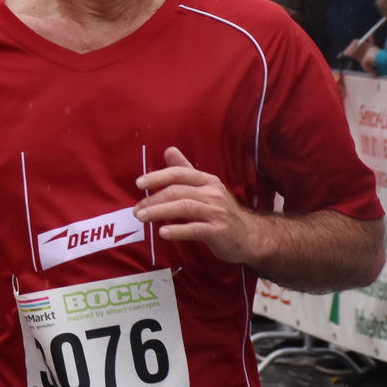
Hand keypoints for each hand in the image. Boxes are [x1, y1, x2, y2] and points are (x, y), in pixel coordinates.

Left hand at [135, 146, 257, 264]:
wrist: (250, 236)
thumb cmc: (220, 211)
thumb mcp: (205, 188)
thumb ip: (185, 171)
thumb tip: (169, 150)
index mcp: (207, 181)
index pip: (180, 173)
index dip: (158, 176)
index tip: (139, 184)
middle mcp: (213, 193)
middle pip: (178, 191)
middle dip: (153, 199)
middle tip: (136, 210)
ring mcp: (217, 212)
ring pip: (184, 207)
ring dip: (159, 212)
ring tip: (142, 218)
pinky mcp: (219, 231)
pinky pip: (195, 229)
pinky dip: (178, 230)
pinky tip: (163, 232)